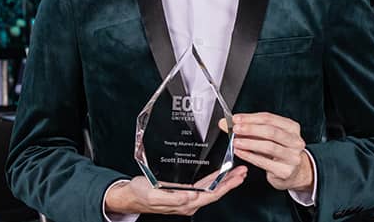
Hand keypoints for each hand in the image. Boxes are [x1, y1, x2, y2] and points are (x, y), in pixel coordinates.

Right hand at [105, 166, 246, 215]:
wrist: (130, 195)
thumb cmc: (140, 193)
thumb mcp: (154, 194)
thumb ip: (173, 197)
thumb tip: (190, 197)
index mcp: (185, 203)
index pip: (211, 194)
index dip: (226, 185)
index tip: (237, 176)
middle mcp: (189, 202)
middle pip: (215, 192)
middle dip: (230, 181)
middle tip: (243, 170)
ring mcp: (187, 198)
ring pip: (211, 189)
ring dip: (225, 180)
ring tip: (237, 170)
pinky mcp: (183, 192)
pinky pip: (203, 186)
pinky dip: (214, 178)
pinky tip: (218, 173)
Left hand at [219, 112, 313, 191]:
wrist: (292, 172)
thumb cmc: (278, 151)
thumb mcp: (265, 137)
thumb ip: (247, 128)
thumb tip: (226, 123)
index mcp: (292, 127)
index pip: (269, 118)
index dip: (251, 118)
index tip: (236, 119)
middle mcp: (296, 141)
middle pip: (271, 131)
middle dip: (251, 129)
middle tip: (236, 129)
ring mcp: (292, 157)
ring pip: (269, 147)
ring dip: (249, 143)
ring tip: (236, 142)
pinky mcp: (285, 171)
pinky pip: (264, 162)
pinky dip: (249, 156)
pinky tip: (240, 152)